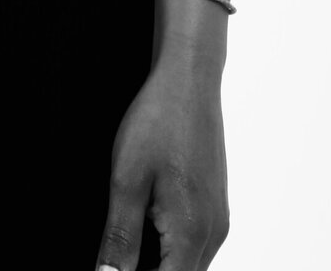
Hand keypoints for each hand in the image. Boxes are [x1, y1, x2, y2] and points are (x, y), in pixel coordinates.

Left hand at [94, 58, 229, 270]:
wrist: (189, 79)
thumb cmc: (159, 120)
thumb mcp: (126, 180)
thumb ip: (119, 238)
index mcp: (193, 234)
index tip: (112, 266)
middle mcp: (214, 234)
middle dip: (143, 270)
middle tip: (115, 251)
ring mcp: (218, 220)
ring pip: (187, 264)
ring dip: (157, 260)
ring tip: (125, 239)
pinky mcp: (214, 207)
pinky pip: (193, 245)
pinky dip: (168, 246)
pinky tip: (144, 221)